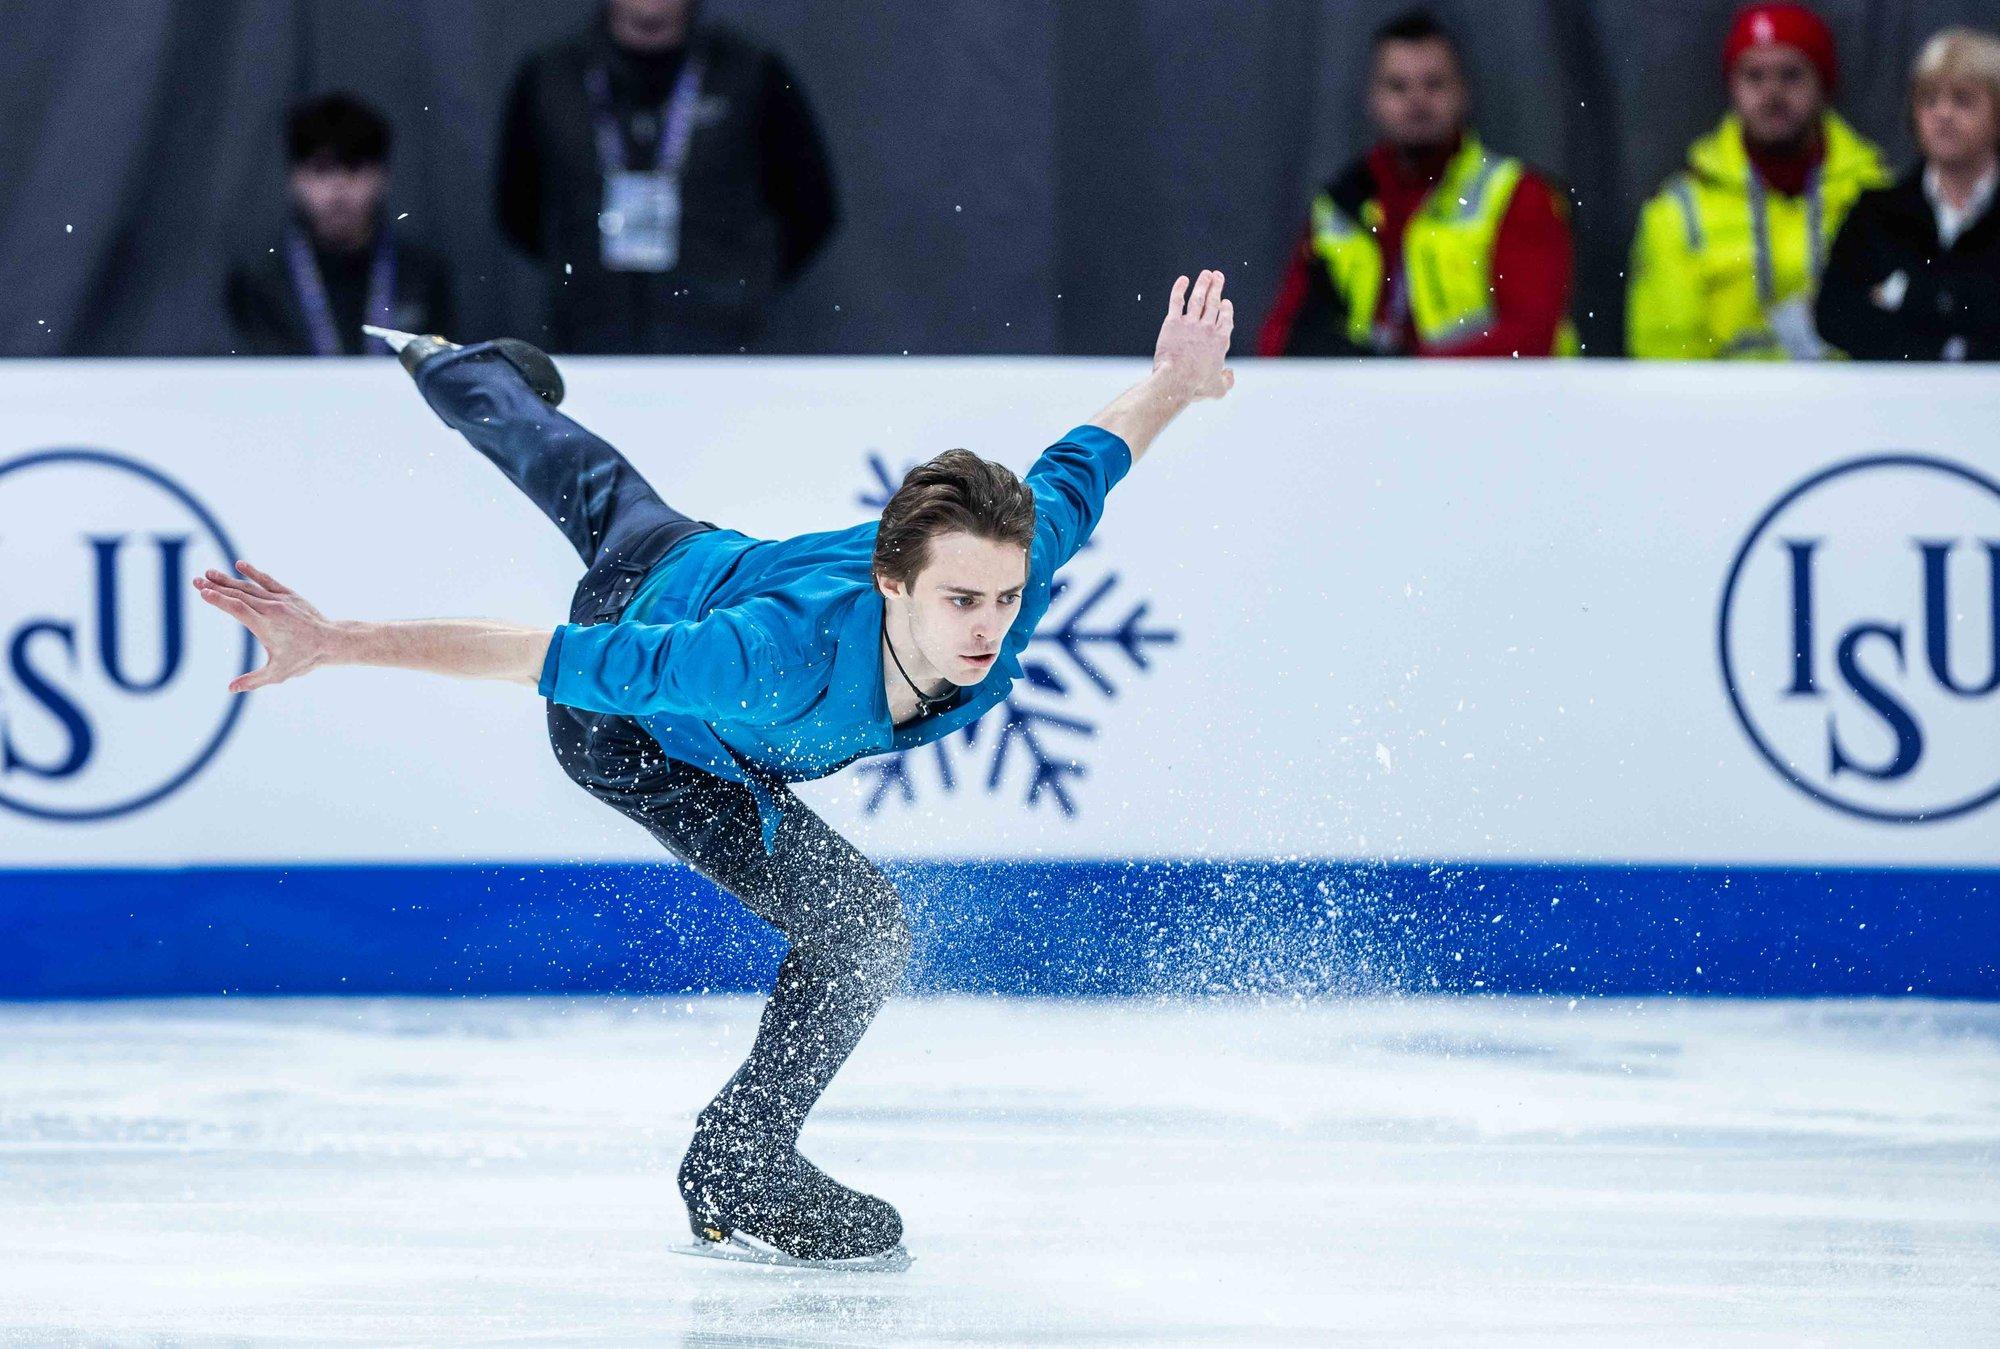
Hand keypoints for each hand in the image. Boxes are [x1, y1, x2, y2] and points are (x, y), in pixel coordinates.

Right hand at [192, 561, 338, 692]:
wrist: (331, 641)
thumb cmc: (304, 659)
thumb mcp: (278, 673)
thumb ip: (253, 680)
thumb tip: (230, 689)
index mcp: (266, 626)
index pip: (237, 609)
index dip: (219, 600)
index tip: (203, 593)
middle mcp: (272, 609)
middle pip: (238, 595)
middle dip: (216, 588)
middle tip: (195, 582)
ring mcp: (281, 600)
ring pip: (250, 587)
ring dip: (228, 580)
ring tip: (209, 574)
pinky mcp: (289, 595)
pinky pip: (268, 581)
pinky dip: (253, 573)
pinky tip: (240, 565)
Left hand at [1154, 270, 1235, 400]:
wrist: (1176, 380)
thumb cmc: (1196, 386)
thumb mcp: (1217, 389)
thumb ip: (1227, 381)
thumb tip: (1229, 374)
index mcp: (1220, 341)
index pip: (1226, 319)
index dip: (1226, 309)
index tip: (1225, 302)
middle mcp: (1208, 328)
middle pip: (1214, 303)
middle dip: (1217, 288)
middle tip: (1218, 276)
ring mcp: (1190, 324)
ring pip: (1198, 298)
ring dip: (1203, 284)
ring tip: (1206, 274)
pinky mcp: (1173, 323)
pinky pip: (1177, 301)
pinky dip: (1180, 289)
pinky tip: (1183, 280)